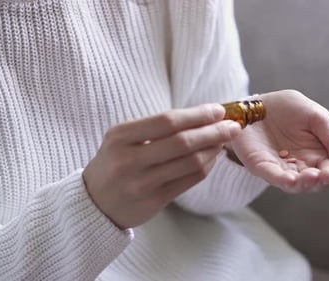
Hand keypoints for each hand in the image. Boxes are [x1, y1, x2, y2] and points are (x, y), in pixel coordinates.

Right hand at [83, 104, 241, 228]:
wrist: (95, 203)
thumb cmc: (115, 163)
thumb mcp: (122, 139)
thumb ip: (155, 128)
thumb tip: (202, 116)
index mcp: (120, 136)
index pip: (166, 121)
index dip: (197, 115)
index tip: (218, 110)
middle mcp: (129, 160)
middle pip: (182, 142)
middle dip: (213, 131)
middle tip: (233, 126)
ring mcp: (142, 183)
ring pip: (190, 163)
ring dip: (213, 149)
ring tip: (224, 140)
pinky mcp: (154, 201)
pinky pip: (189, 180)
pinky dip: (207, 166)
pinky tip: (213, 157)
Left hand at [229, 90, 328, 192]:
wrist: (256, 104)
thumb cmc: (288, 109)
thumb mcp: (316, 115)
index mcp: (318, 154)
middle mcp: (301, 166)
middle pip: (318, 181)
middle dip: (325, 179)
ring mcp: (282, 168)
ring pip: (297, 184)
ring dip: (306, 183)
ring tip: (313, 176)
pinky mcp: (262, 166)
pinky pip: (274, 176)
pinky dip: (283, 180)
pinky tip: (292, 180)